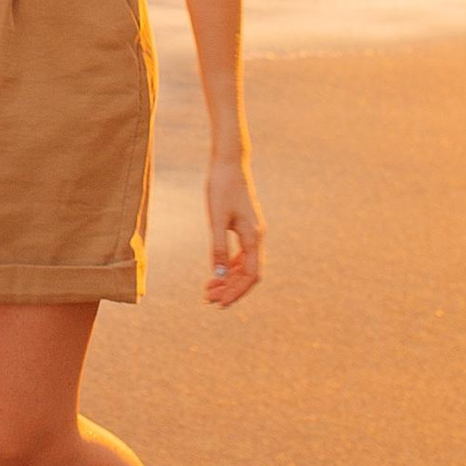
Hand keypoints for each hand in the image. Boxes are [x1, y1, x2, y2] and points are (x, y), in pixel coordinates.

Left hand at [205, 155, 263, 305]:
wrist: (228, 162)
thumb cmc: (221, 187)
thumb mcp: (216, 218)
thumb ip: (218, 247)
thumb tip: (219, 275)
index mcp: (253, 237)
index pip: (251, 276)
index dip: (237, 292)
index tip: (220, 303)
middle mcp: (257, 237)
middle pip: (248, 274)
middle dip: (230, 289)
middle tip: (208, 300)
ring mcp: (252, 232)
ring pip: (245, 265)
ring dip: (229, 280)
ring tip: (208, 290)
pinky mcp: (245, 226)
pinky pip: (241, 254)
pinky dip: (230, 266)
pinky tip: (216, 272)